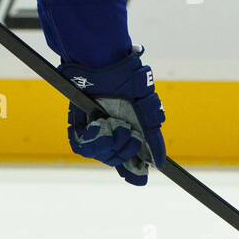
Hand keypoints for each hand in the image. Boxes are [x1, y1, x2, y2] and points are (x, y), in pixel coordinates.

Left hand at [59, 47, 165, 185]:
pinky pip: (80, 145)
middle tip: (123, 130)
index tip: (138, 178)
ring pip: (98, 154)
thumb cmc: (126, 78)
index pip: (132, 159)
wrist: (99, 60)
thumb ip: (153, 138)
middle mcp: (114, 131)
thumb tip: (160, 165)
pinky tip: (92, 123)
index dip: (134, 172)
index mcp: (132, 128)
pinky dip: (87, 138)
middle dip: (121, 149)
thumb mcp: (147, 108)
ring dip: (104, 142)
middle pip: (115, 159)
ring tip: (109, 122)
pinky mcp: (78, 124)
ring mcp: (96, 128)